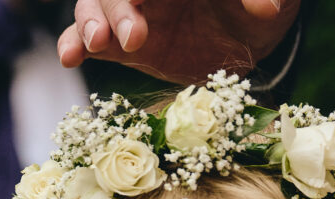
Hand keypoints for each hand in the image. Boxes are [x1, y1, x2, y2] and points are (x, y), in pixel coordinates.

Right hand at [57, 0, 300, 84]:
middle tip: (132, 35)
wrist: (247, 40)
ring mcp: (131, 8)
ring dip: (91, 23)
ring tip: (96, 44)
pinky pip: (88, 39)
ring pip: (95, 6)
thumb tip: (264, 5)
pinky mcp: (121, 42)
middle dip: (117, 6)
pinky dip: (74, 45)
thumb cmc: (260, 4)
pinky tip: (70, 57)